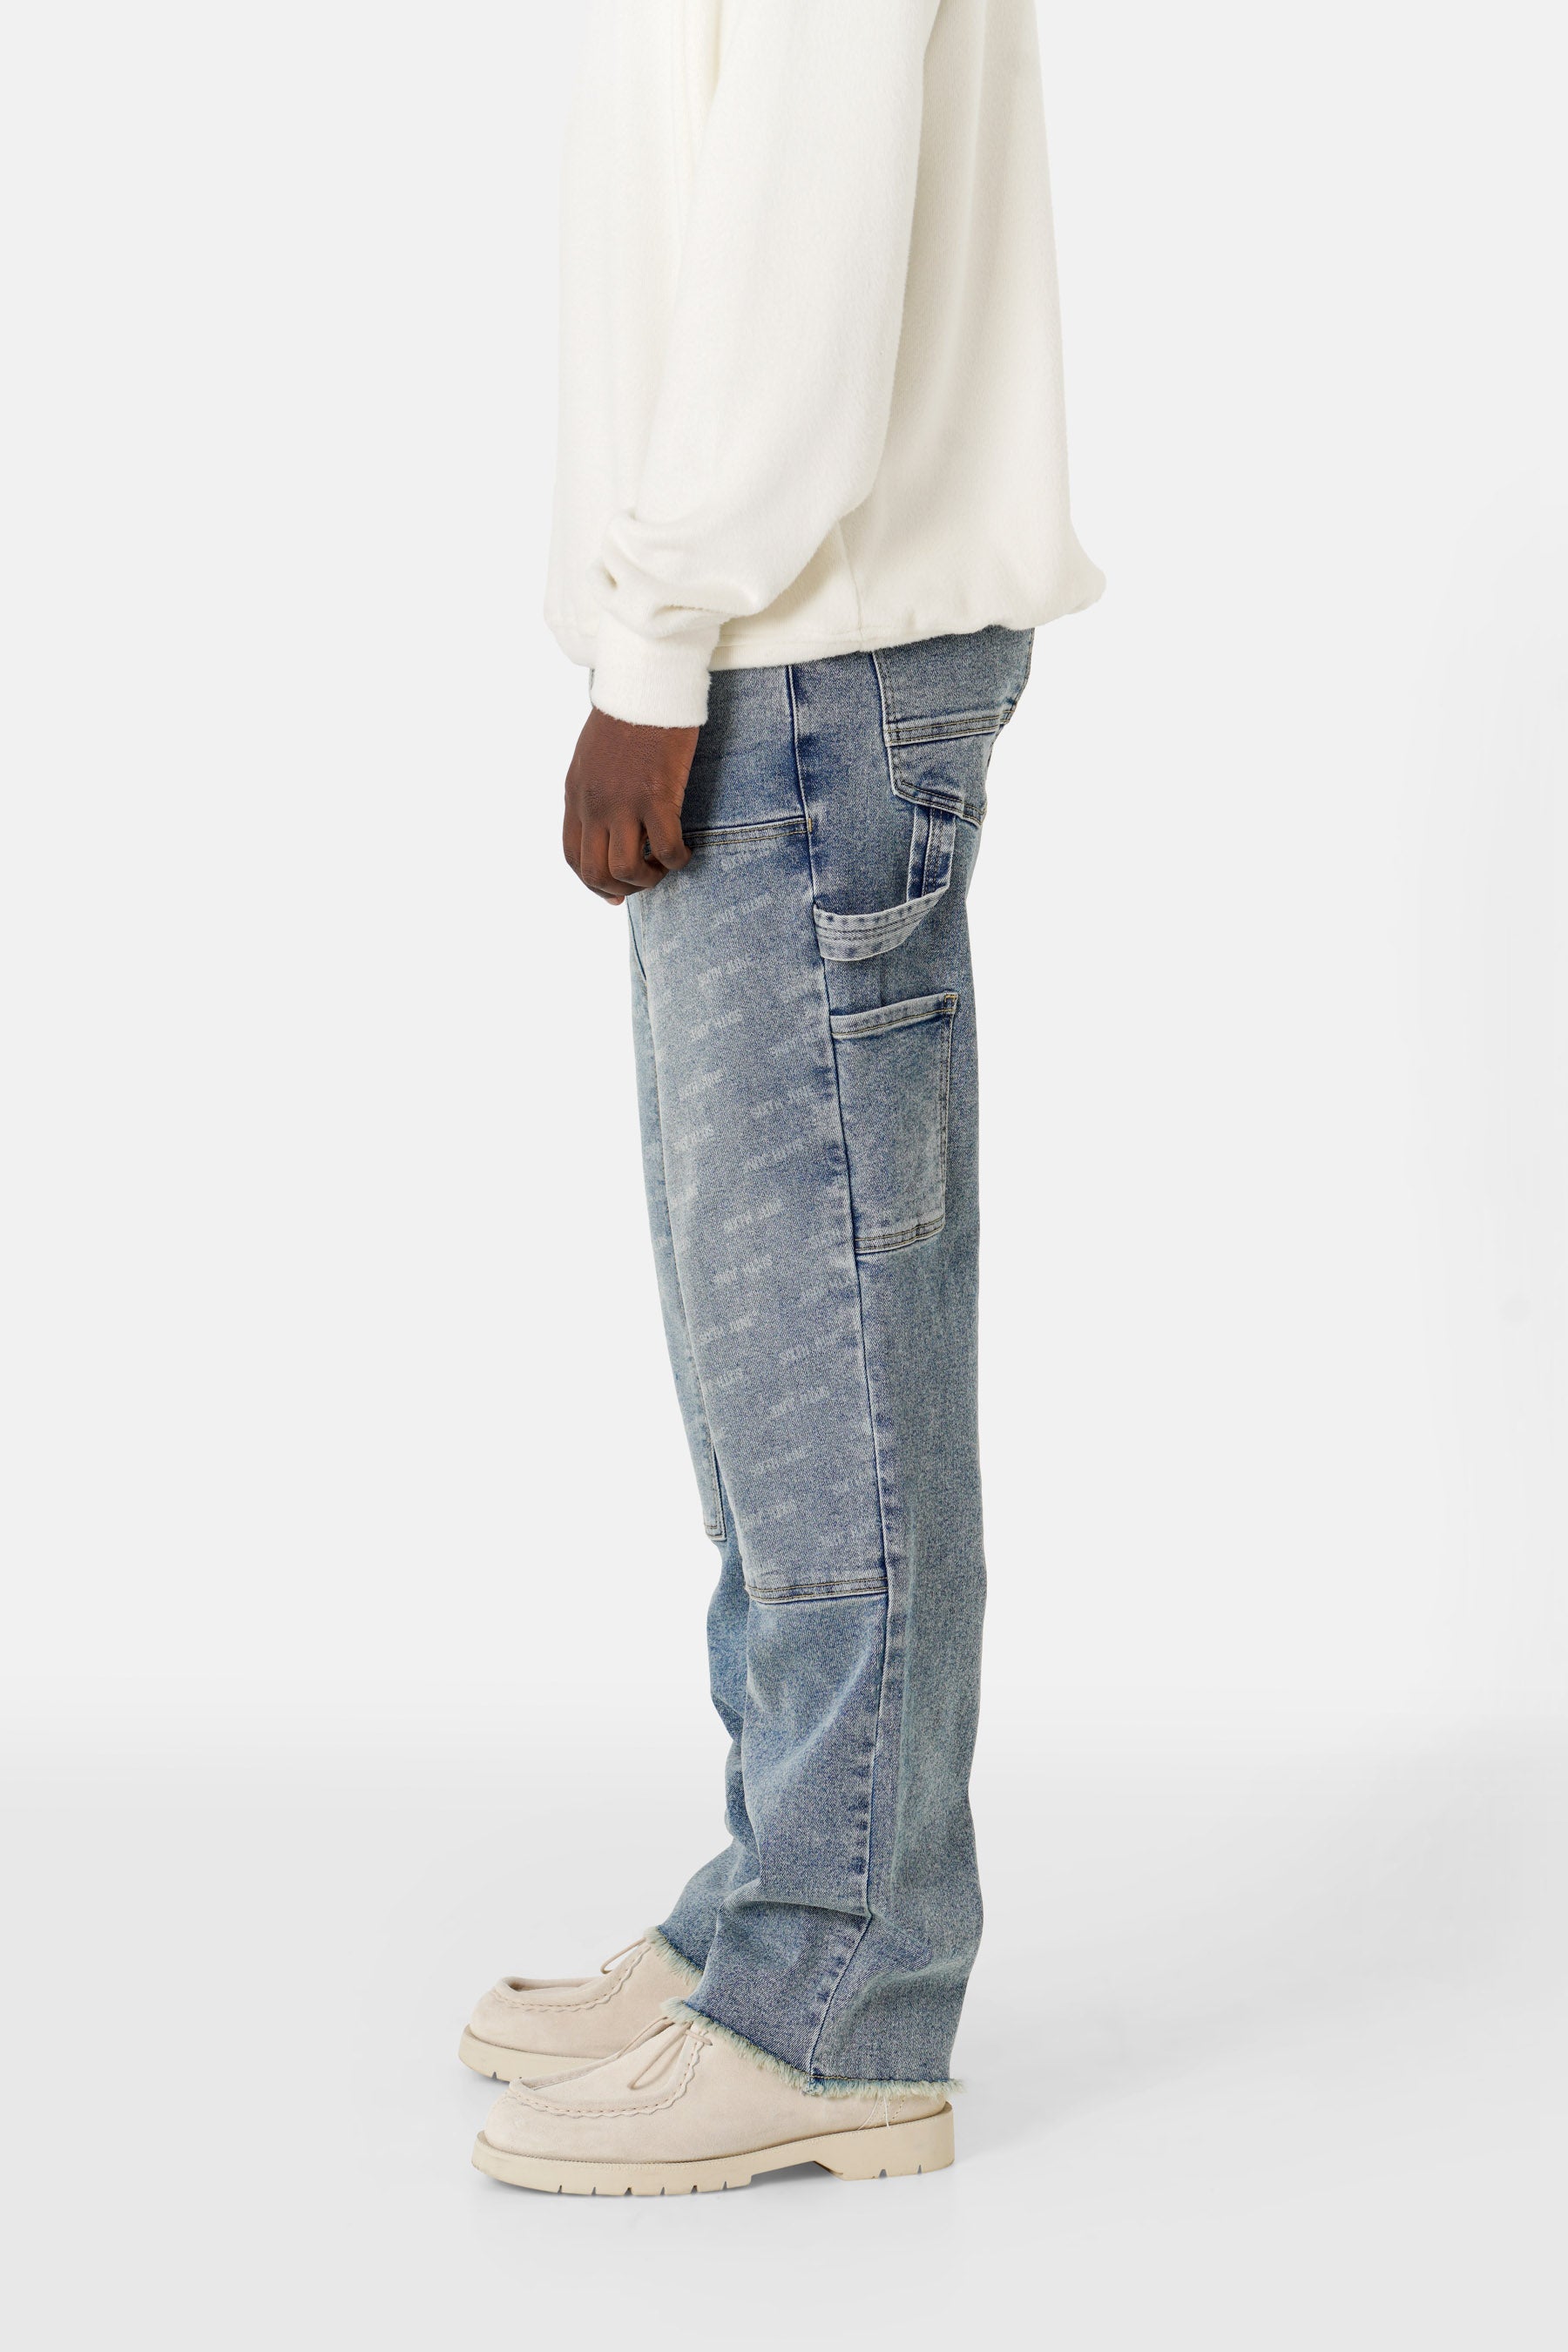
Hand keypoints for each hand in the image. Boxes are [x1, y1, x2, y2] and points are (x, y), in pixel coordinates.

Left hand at [562, 708, 698, 904]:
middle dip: (620, 888)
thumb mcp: (591, 757)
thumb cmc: (627, 714)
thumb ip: (593, 791)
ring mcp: (622, 802)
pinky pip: (664, 849)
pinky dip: (677, 860)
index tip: (614, 892)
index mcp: (576, 795)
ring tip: (664, 867)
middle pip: (594, 872)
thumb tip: (607, 821)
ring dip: (647, 879)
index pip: (573, 856)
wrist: (646, 682)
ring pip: (624, 868)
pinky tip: (686, 852)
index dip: (592, 883)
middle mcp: (593, 804)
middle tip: (645, 880)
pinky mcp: (655, 796)